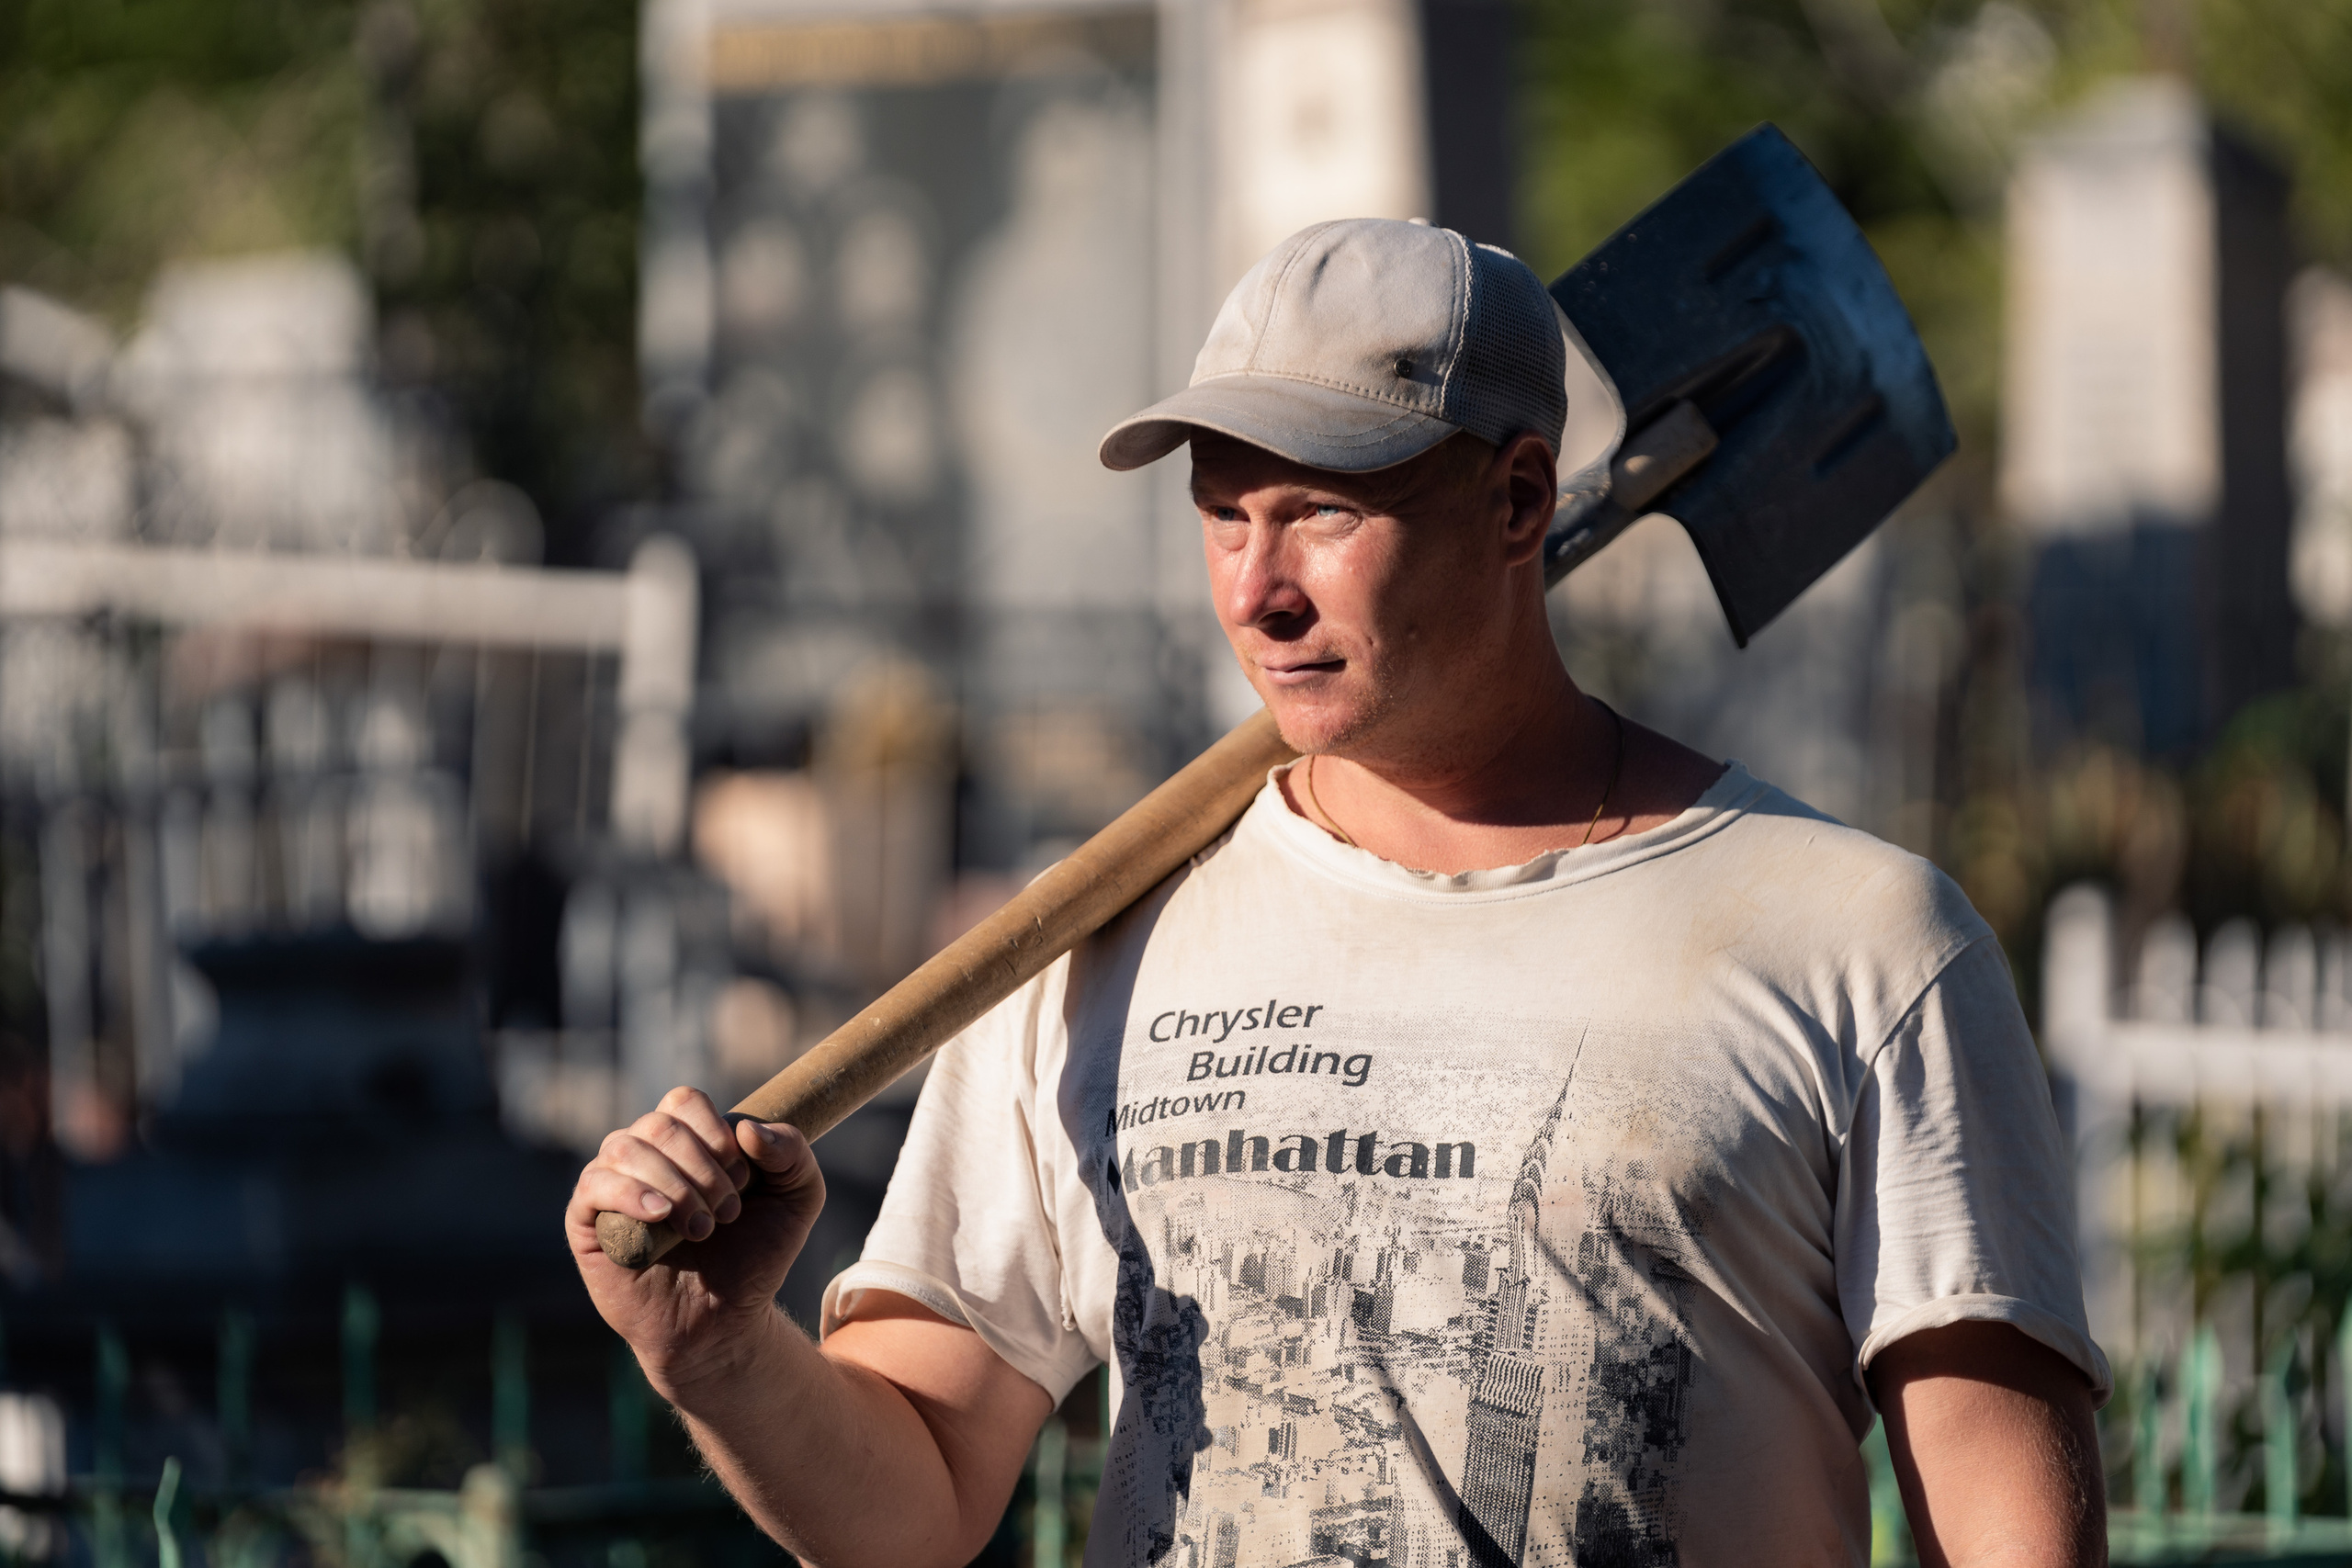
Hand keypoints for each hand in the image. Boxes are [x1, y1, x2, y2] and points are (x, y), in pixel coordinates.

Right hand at [566, 1086, 826, 1393]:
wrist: (723, 1322)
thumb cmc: (755, 1256)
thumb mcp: (798, 1199)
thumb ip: (792, 1152)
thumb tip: (746, 1128)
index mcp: (686, 1140)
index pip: (685, 1102)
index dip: (716, 1133)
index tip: (745, 1179)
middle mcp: (643, 1155)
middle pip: (659, 1124)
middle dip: (703, 1168)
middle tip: (728, 1213)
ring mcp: (611, 1185)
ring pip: (625, 1148)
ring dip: (674, 1185)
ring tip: (701, 1228)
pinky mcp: (586, 1221)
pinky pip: (593, 1185)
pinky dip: (629, 1194)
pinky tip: (661, 1216)